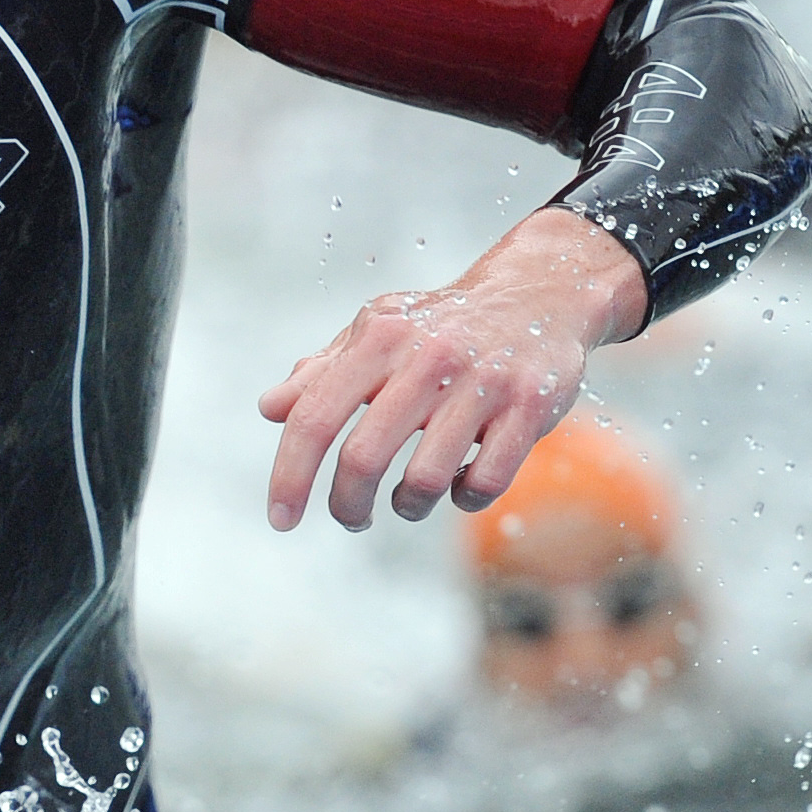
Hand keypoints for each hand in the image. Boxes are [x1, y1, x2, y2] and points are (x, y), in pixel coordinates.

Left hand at [257, 206, 645, 531]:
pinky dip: (463, 498)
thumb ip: (324, 372)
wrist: (540, 292)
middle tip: (351, 517)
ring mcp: (483, 382)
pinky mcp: (530, 407)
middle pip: (362, 459)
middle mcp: (428, 357)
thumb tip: (271, 408)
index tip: (280, 518)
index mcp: (380, 338)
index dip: (290, 475)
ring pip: (424, 481)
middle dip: (347, 505)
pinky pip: (485, 483)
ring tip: (408, 499)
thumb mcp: (379, 331)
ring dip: (408, 506)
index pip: (315, 418)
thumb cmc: (441, 325)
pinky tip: (460, 481)